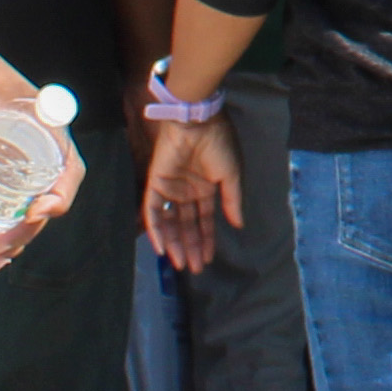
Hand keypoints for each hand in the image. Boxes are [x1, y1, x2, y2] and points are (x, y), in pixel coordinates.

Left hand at [0, 0, 69, 279]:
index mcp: (44, 126)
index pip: (68, 171)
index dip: (58, 199)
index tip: (33, 214)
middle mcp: (35, 143)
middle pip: (47, 196)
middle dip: (27, 231)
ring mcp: (13, 152)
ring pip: (25, 202)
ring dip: (13, 234)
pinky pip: (2, 196)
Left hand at [139, 111, 240, 276]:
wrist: (198, 122)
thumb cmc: (218, 144)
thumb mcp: (231, 175)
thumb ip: (232, 201)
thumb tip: (239, 225)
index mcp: (205, 188)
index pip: (204, 220)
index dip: (206, 240)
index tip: (208, 259)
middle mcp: (187, 191)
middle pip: (187, 225)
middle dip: (191, 246)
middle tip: (194, 268)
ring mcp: (171, 188)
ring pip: (170, 222)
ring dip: (174, 243)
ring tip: (181, 263)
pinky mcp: (156, 184)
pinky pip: (153, 211)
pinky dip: (155, 229)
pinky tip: (160, 247)